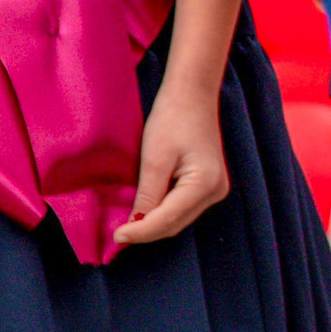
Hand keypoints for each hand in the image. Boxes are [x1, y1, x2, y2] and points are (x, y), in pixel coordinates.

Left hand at [116, 83, 230, 244]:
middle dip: (146, 232)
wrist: (192, 93)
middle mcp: (216, 191)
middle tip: (117, 235)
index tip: (115, 238)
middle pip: (175, 224)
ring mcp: (215, 188)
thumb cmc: (173, 118)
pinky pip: (182, 208)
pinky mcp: (209, 184)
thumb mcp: (154, 159)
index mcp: (205, 184)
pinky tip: (144, 210)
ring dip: (153, 224)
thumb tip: (134, 226)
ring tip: (127, 225)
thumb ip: (147, 195)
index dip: (140, 232)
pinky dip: (162, 213)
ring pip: (178, 219)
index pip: (167, 220)